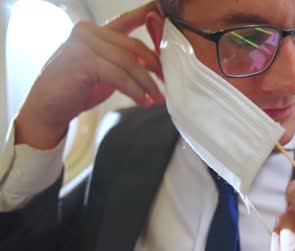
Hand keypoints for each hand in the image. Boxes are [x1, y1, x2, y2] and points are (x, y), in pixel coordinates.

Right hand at [15, 1, 163, 148]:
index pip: (127, 20)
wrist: (48, 109)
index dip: (147, 17)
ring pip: (130, 62)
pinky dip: (135, 91)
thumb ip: (123, 59)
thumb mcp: (105, 69)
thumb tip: (154, 60)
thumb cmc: (78, 89)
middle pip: (134, 46)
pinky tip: (143, 101)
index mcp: (94, 31)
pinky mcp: (83, 61)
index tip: (164, 18)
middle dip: (155, 66)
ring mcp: (84, 44)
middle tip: (167, 82)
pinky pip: (120, 76)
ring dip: (147, 84)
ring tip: (157, 98)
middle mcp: (88, 31)